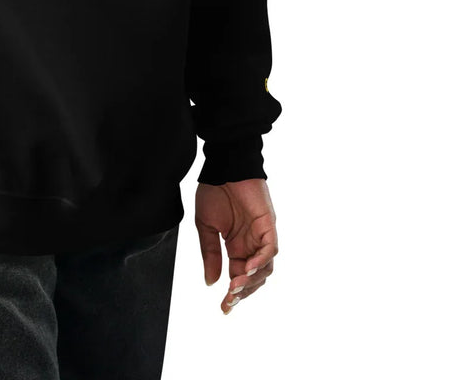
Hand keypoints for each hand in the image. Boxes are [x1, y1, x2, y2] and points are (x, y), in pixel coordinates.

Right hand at [194, 177, 276, 313]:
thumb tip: (210, 282)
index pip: (238, 276)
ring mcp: (261, 234)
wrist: (223, 166)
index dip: (233, 294)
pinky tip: (246, 269)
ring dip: (252, 280)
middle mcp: (252, 243)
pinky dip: (261, 261)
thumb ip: (210, 254)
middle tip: (230, 300)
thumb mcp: (205, 226)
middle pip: (254, 277)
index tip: (224, 309)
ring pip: (265, 267)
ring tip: (235, 286)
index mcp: (237, 245)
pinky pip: (270, 248)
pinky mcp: (268, 224)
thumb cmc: (214, 191)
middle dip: (243, 292)